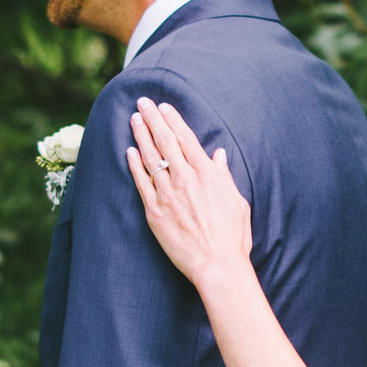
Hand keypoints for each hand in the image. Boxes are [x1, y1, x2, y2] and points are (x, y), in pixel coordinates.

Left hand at [127, 98, 251, 288]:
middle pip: (165, 142)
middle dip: (153, 119)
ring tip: (133, 119)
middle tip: (142, 102)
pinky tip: (129, 151)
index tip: (164, 107)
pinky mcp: (155, 212)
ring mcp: (168, 194)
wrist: (217, 264)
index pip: (186, 139)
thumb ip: (224, 176)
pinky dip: (134, 165)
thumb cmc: (233, 237)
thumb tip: (218, 155)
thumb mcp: (237, 202)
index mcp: (208, 175)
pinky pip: (141, 182)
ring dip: (141, 135)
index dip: (173, 120)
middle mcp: (186, 179)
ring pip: (150, 158)